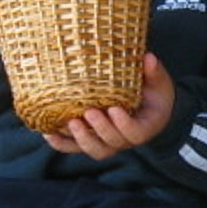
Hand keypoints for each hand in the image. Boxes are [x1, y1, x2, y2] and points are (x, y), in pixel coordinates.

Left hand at [42, 54, 175, 160]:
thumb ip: (153, 72)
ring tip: (70, 122)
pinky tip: (48, 133)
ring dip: (81, 139)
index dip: (124, 124)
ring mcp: (108, 142)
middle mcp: (126, 139)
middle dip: (99, 129)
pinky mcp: (91, 139)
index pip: (135, 133)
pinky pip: (75, 148)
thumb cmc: (154, 93)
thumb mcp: (158, 82)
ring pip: (95, 150)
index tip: (115, 108)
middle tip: (89, 112)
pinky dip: (61, 143)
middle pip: (113, 143)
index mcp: (145, 127)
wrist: (148, 107)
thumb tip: (148, 58)